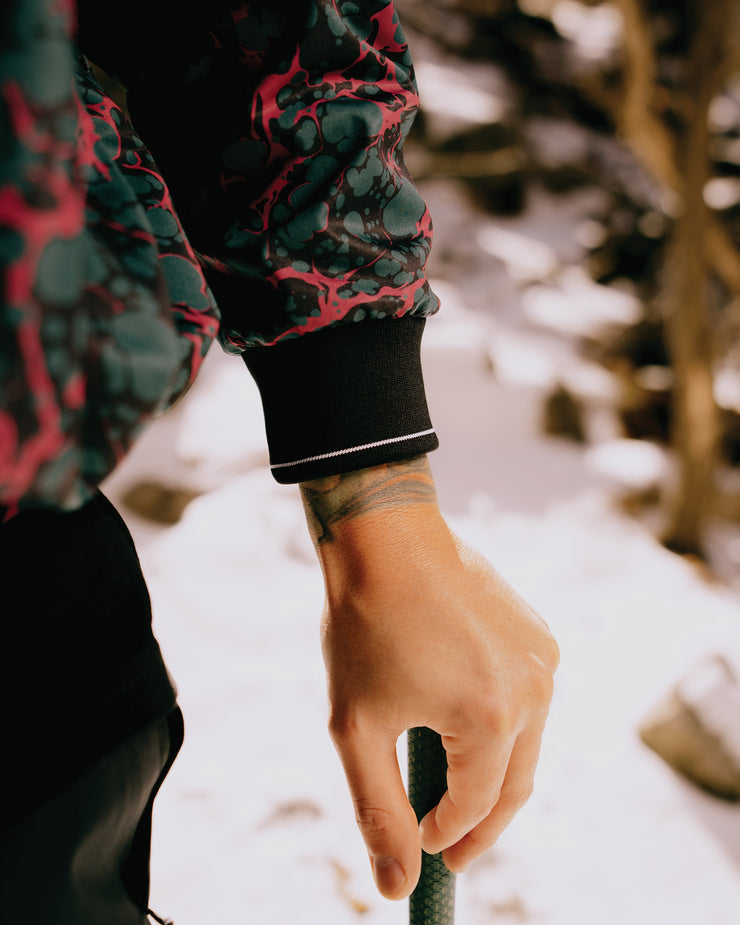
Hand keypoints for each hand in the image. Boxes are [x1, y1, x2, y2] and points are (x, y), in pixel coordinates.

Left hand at [300, 457, 558, 900]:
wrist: (386, 537)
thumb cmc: (365, 627)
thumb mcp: (357, 727)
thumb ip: (379, 811)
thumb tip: (395, 887)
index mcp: (491, 720)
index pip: (474, 808)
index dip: (444, 836)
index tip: (419, 846)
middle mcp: (534, 692)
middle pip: (513, 785)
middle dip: (479, 823)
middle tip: (445, 847)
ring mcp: (543, 659)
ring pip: (526, 744)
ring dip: (491, 772)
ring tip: (450, 785)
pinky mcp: (540, 635)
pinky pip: (529, 700)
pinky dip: (502, 724)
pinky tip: (465, 722)